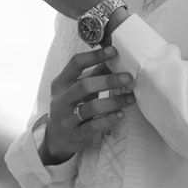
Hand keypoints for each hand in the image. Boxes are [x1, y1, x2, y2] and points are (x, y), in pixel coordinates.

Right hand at [41, 47, 135, 163]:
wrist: (56, 137)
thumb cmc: (70, 106)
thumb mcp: (76, 88)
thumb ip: (94, 73)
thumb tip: (115, 57)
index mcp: (61, 83)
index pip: (75, 64)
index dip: (94, 56)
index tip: (113, 51)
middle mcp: (61, 100)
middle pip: (84, 86)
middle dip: (108, 81)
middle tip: (128, 78)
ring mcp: (67, 118)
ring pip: (91, 108)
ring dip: (114, 101)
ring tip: (131, 98)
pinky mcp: (76, 134)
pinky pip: (94, 126)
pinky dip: (109, 119)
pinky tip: (121, 114)